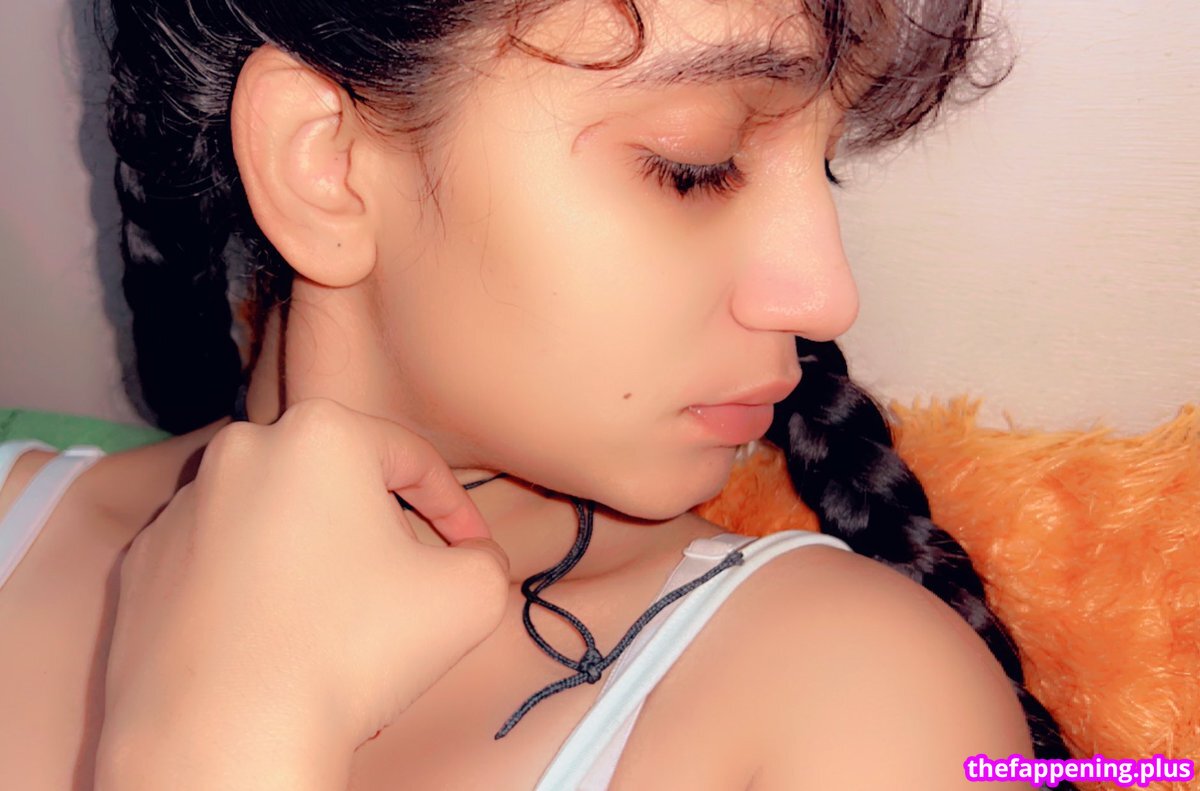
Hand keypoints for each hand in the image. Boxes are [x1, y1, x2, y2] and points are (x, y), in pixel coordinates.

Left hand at [100, 398, 511, 757]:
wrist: (225, 737)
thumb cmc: (354, 649)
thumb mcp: (470, 595)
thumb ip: (486, 558)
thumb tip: (470, 557)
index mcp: (321, 434)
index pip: (414, 460)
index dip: (456, 509)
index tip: (471, 552)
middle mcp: (241, 450)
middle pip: (339, 482)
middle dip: (379, 527)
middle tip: (404, 586)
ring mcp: (181, 507)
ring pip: (276, 517)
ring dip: (315, 553)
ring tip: (337, 619)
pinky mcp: (142, 564)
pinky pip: (221, 558)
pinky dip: (254, 584)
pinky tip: (274, 636)